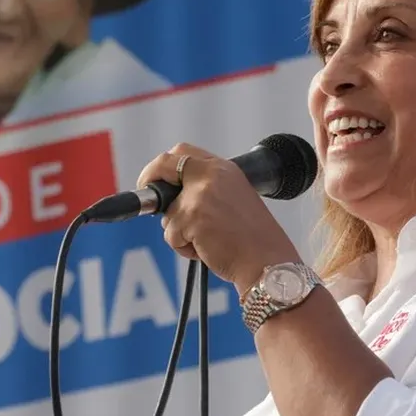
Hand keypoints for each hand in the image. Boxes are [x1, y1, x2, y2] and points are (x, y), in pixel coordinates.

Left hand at [137, 142, 303, 292]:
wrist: (268, 262)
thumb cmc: (252, 241)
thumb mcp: (233, 200)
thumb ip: (206, 190)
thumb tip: (170, 198)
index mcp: (224, 169)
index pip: (184, 152)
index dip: (163, 164)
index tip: (155, 177)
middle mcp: (212, 175)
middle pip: (165, 163)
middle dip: (149, 177)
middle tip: (147, 196)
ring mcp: (200, 195)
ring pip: (167, 212)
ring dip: (179, 232)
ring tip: (207, 241)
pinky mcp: (191, 217)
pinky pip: (171, 235)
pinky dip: (184, 248)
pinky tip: (207, 251)